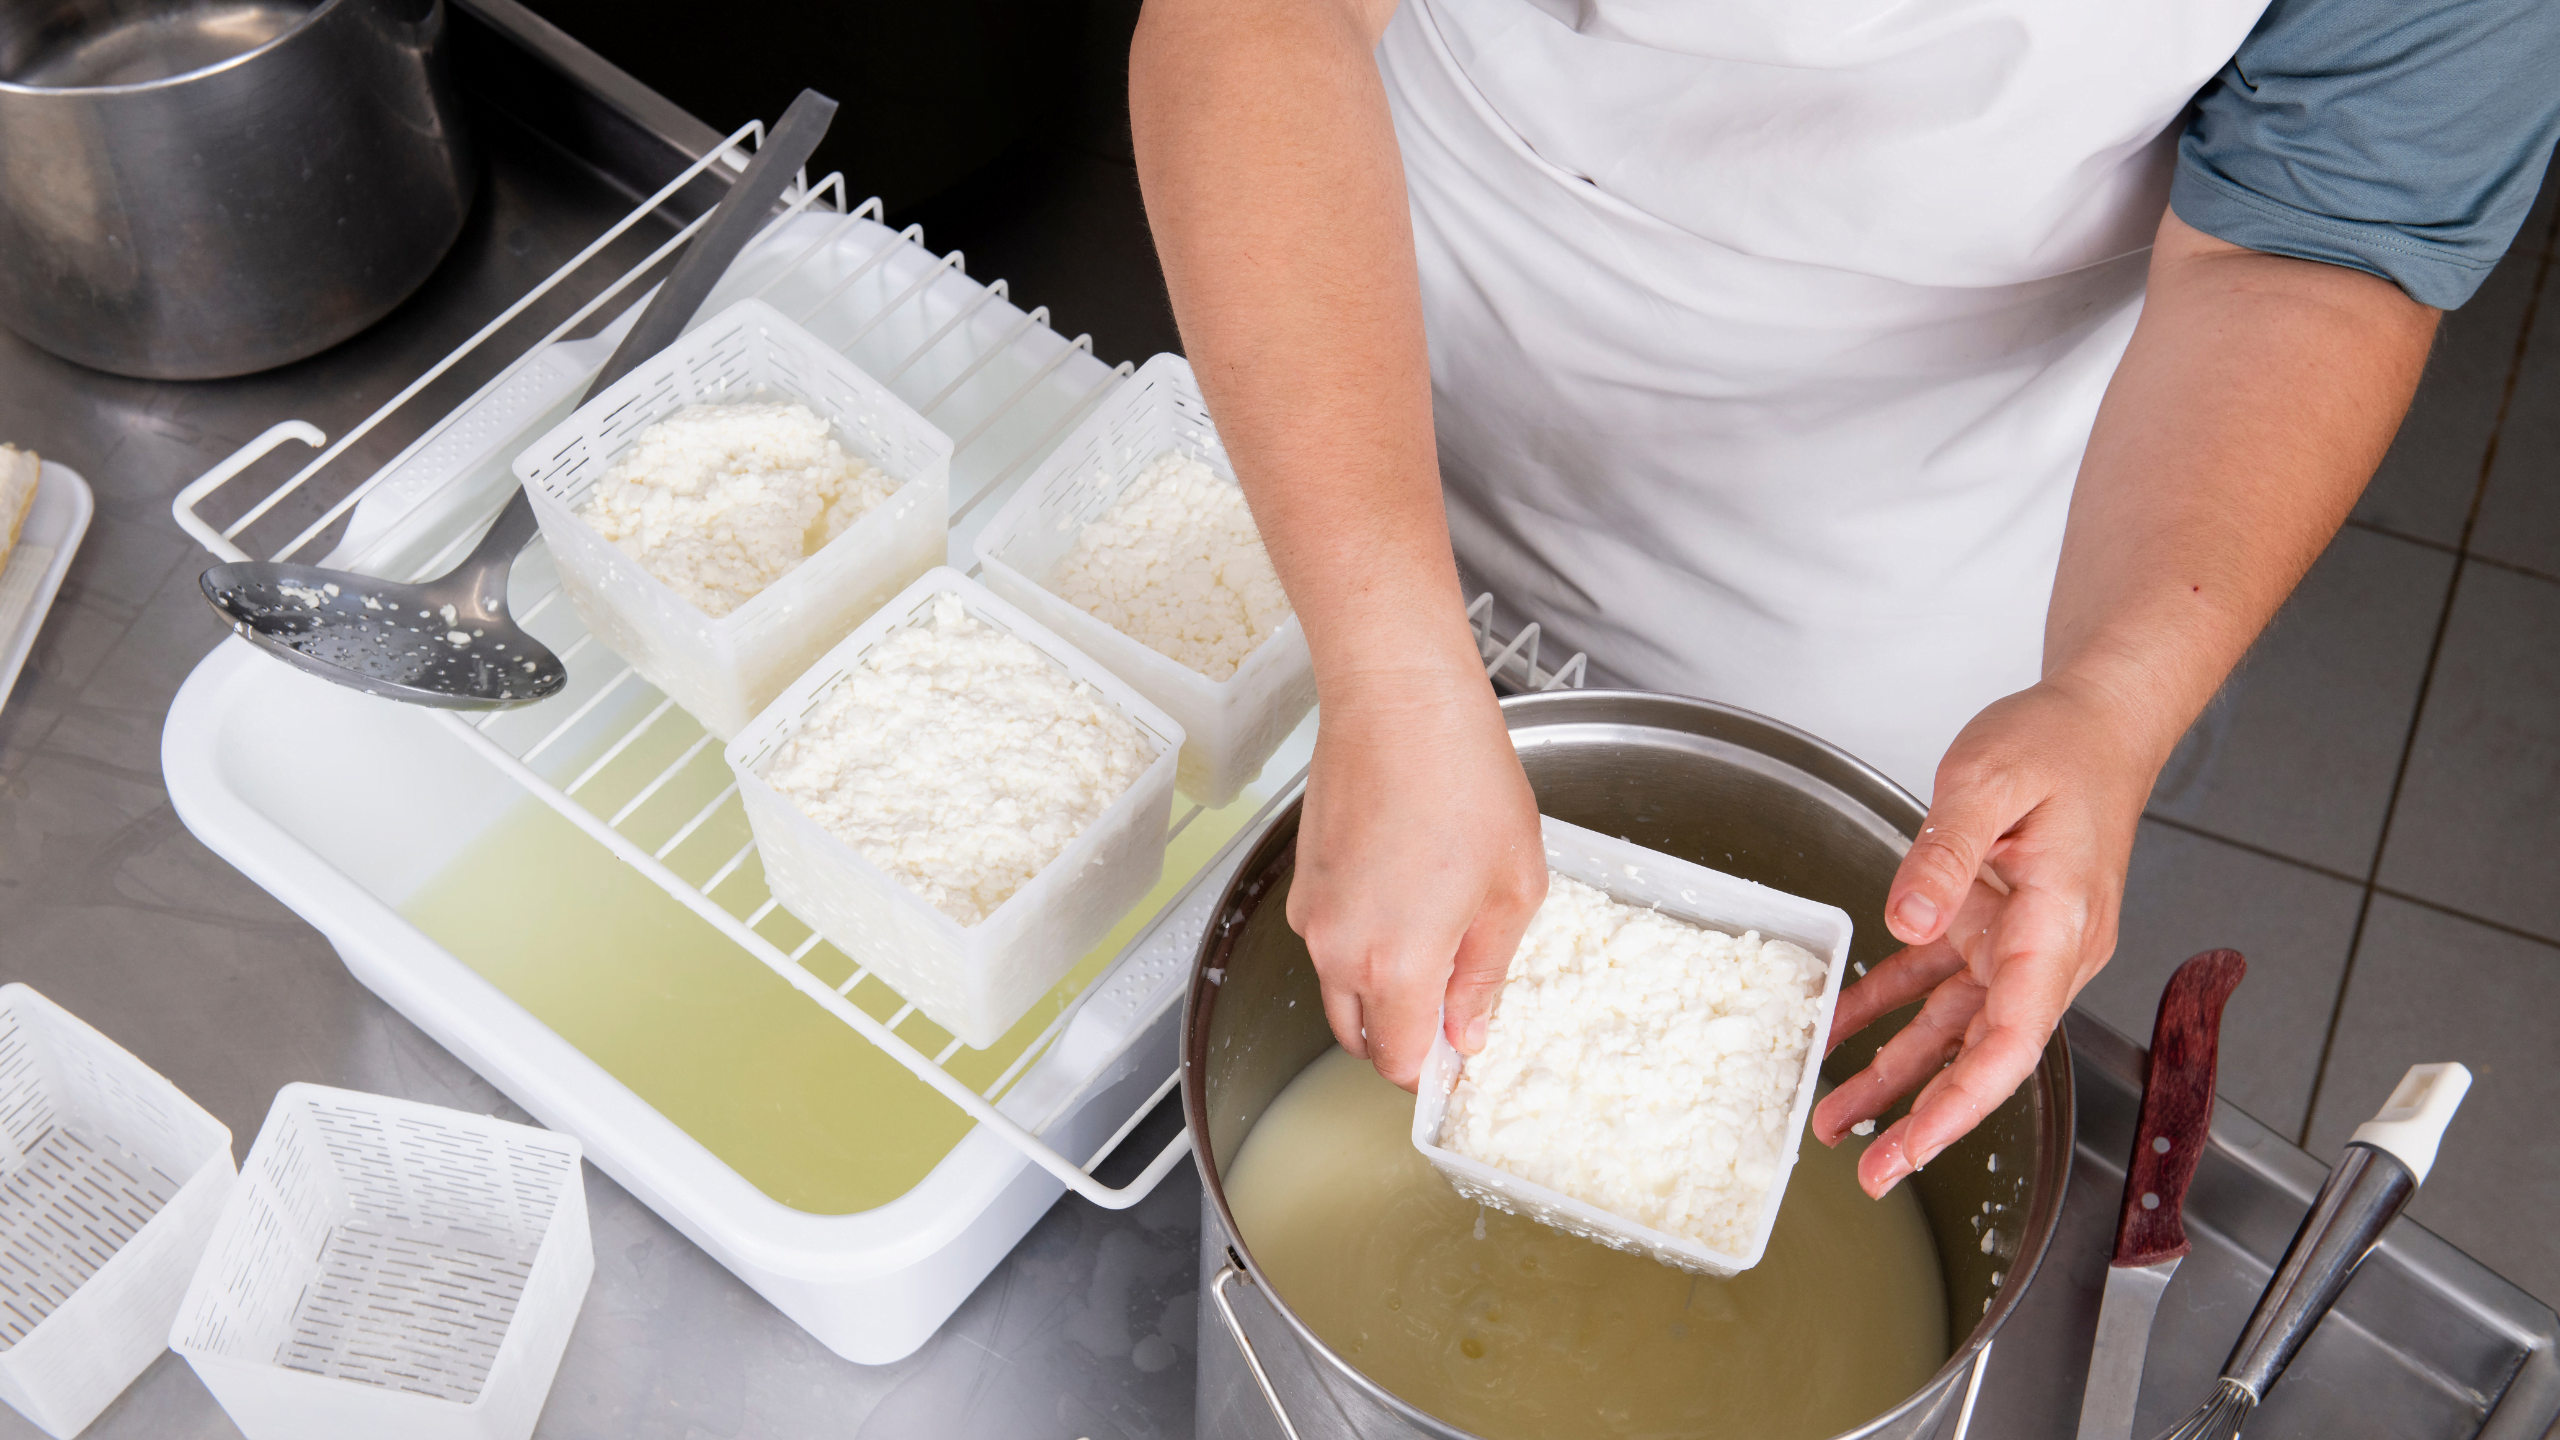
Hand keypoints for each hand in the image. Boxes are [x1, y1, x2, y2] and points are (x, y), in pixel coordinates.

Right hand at [1287, 665, 1547, 1089]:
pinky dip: (1360, 938)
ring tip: (1436, 927)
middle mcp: (1337, 950)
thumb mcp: (1513, 889)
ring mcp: (1311, 913)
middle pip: (1359, 1034)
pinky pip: (1329, 935)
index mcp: (1395, 965)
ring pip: (1339, 984)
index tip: (1463, 1050)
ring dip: (1380, 984)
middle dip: (1402, 1035)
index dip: (1434, 1068)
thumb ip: (1486, 974)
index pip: (1399, 1062)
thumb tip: (1468, 1030)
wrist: (1398, 699)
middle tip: (1453, 1000)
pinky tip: (1406, 887)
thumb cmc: (1462, 778)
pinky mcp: (1302, 879)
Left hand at [1810, 678, 2158, 1196]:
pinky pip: (1930, 982)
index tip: (1920, 1146)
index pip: (2014, 1037)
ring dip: (1894, 1078)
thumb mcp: (1990, 778)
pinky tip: (1837, 1034)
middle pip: (1982, 1055)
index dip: (1965, 1101)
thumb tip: (1907, 917)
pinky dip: (1884, 1009)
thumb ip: (1945, 849)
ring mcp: (2015, 942)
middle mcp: (2042, 949)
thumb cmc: (2060, 744)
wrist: (2096, 722)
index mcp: (2057, 925)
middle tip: (1870, 1175)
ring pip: (1950, 1030)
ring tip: (1833, 1124)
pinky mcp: (1988, 924)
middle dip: (1926, 1120)